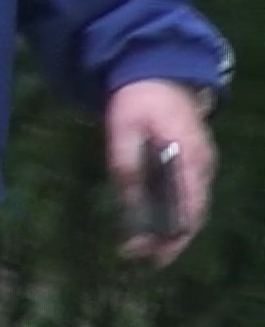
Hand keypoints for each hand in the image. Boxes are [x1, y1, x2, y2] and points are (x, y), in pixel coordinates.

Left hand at [105, 80, 215, 267]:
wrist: (157, 69)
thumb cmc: (139, 98)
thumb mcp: (123, 128)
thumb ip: (126, 163)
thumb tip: (129, 203)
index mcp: (190, 157)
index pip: (190, 210)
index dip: (173, 238)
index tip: (152, 256)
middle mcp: (203, 165)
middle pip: (194, 215)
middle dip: (170, 241)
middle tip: (141, 257)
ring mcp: (202, 163)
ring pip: (192, 207)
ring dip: (170, 229)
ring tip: (142, 246)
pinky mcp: (194, 161)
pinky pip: (188, 194)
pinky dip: (173, 212)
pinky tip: (151, 221)